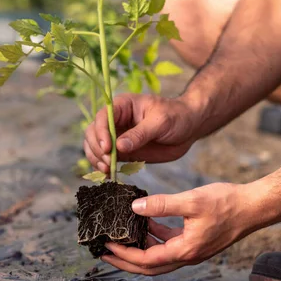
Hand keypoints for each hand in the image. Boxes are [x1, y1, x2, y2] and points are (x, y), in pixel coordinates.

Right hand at [84, 93, 198, 173]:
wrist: (188, 127)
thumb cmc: (176, 116)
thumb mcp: (160, 122)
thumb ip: (140, 134)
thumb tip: (119, 147)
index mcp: (122, 105)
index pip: (102, 117)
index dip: (101, 132)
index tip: (108, 148)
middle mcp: (115, 120)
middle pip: (92, 132)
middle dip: (96, 148)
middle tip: (108, 162)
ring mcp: (116, 136)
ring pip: (94, 146)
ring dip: (96, 159)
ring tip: (107, 170)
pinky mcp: (121, 151)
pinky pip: (106, 159)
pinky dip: (103, 167)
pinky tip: (108, 175)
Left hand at [101, 183, 258, 274]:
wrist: (254, 206)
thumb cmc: (227, 203)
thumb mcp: (191, 200)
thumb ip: (162, 205)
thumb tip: (134, 207)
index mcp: (184, 250)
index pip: (146, 260)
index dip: (124, 256)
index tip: (107, 247)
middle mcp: (187, 255)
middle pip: (149, 266)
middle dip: (126, 261)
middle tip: (106, 252)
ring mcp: (191, 249)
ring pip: (158, 256)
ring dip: (139, 249)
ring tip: (121, 237)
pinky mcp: (195, 241)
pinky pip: (168, 244)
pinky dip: (154, 237)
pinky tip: (145, 222)